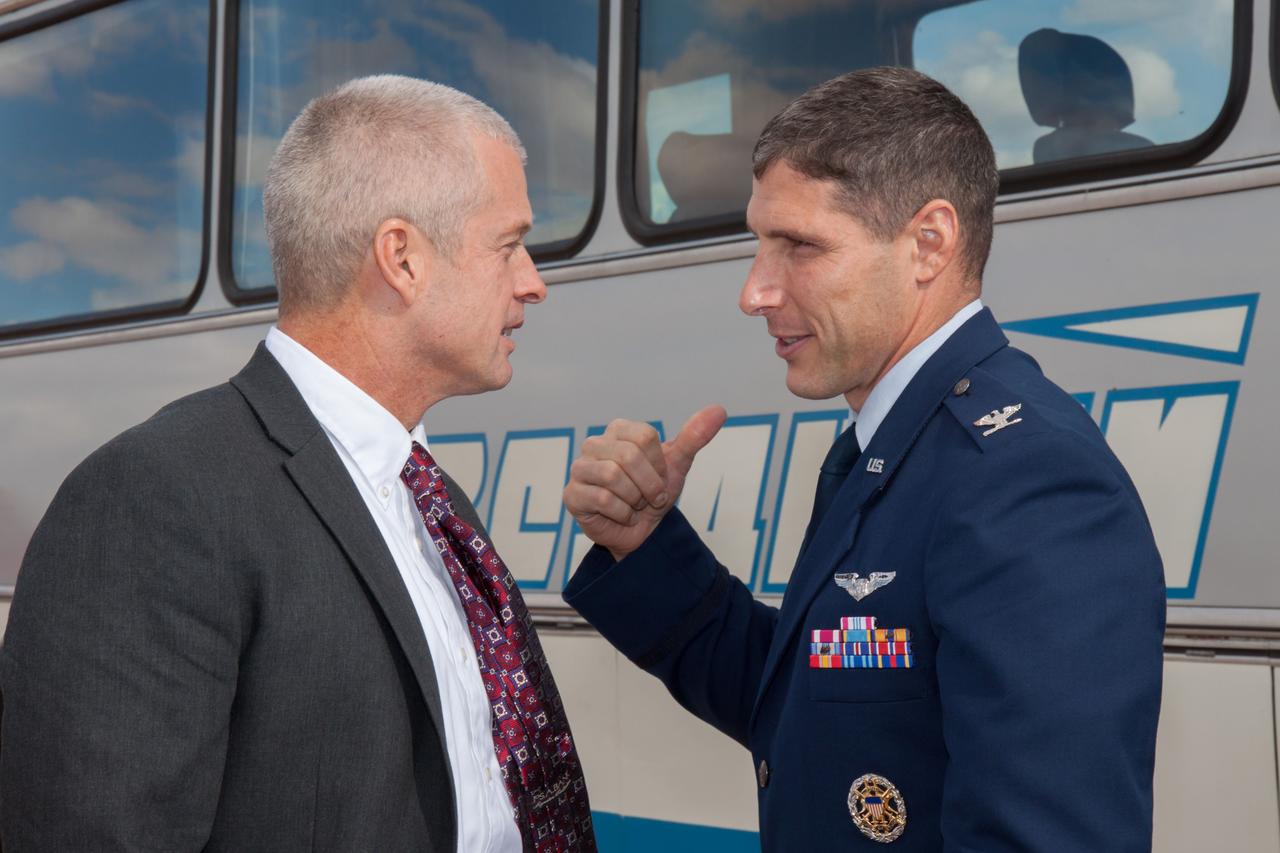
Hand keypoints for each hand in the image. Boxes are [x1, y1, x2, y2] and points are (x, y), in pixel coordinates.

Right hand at [564, 405, 726, 561]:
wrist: (642, 532)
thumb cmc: (654, 493)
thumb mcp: (677, 465)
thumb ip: (695, 436)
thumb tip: (719, 410)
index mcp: (618, 430)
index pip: (644, 437)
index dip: (659, 464)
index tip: (660, 477)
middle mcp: (594, 444)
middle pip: (628, 455)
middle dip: (649, 484)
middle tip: (651, 497)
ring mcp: (580, 469)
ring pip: (613, 477)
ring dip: (635, 499)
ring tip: (635, 505)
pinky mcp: (572, 495)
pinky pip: (602, 499)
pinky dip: (623, 513)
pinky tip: (622, 516)